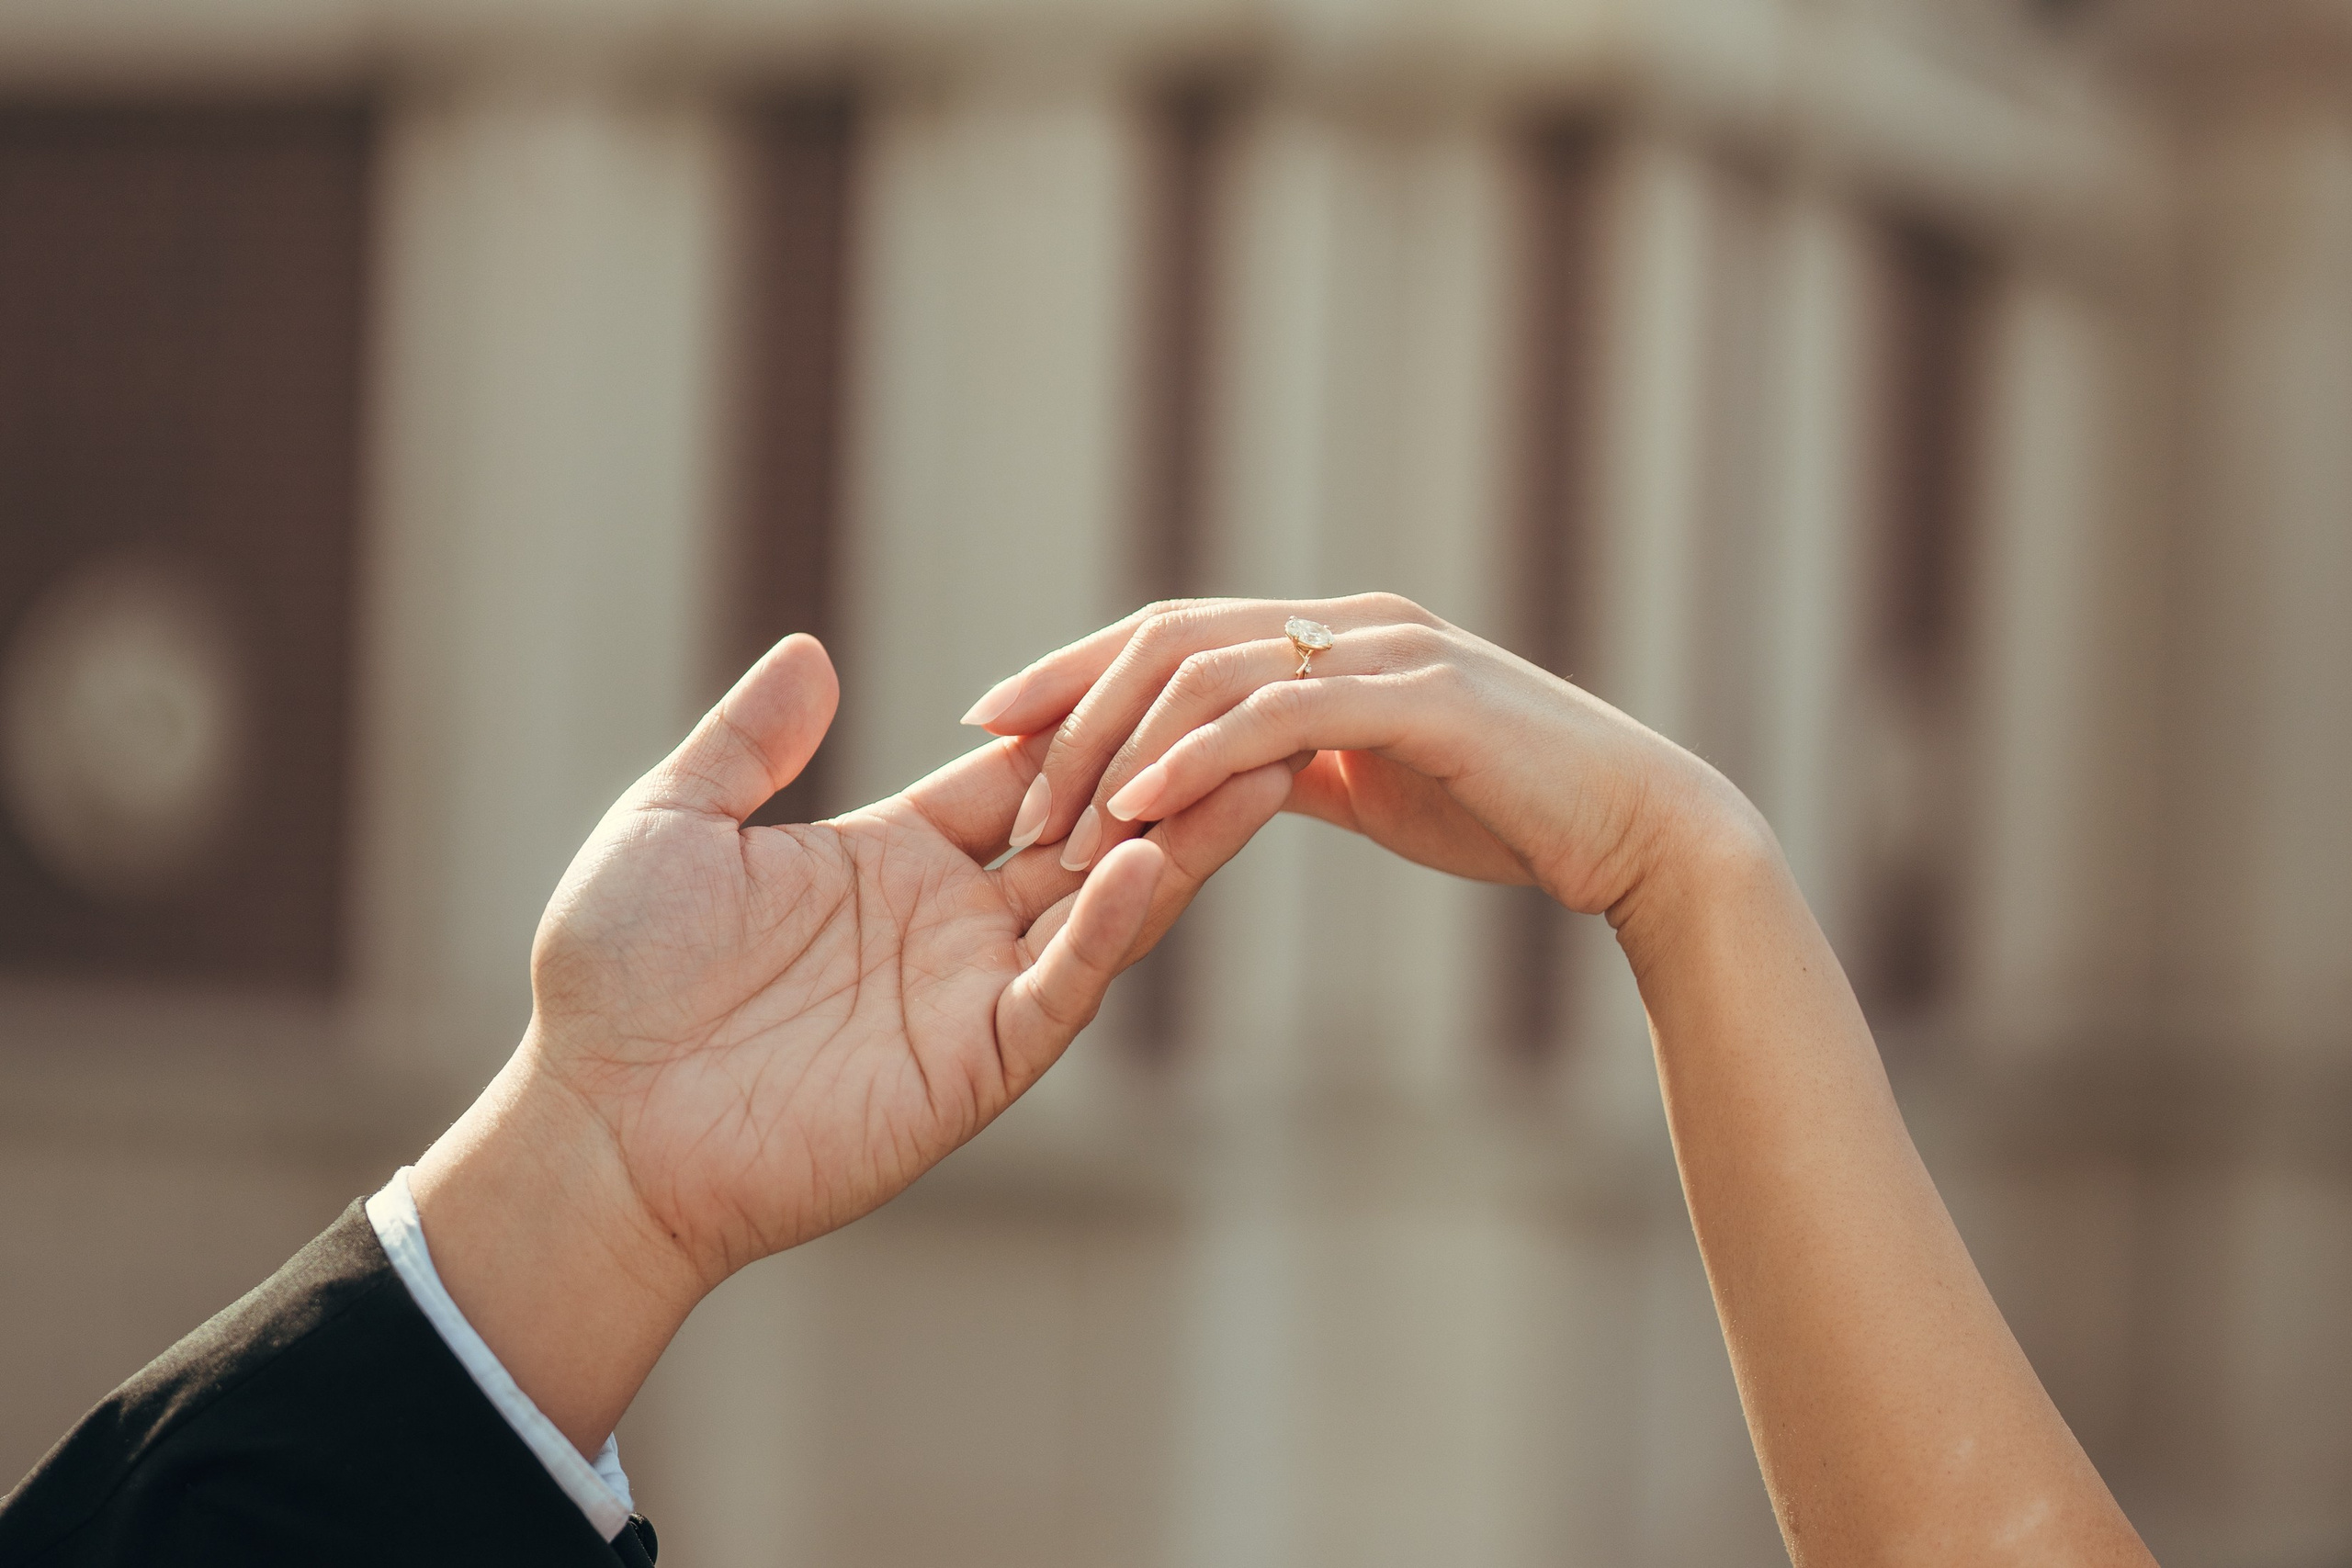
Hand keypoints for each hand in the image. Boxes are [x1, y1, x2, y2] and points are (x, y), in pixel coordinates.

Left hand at [413, 634, 1290, 1452]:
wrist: (598, 1128)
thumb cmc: (616, 982)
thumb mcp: (674, 825)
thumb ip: (750, 740)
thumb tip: (809, 648)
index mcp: (892, 859)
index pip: (1016, 775)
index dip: (1079, 723)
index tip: (1153, 658)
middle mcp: (949, 923)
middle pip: (1088, 833)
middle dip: (1165, 775)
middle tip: (1252, 704)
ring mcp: (969, 994)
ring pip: (1104, 906)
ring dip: (1177, 843)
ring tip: (1256, 769)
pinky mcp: (973, 1064)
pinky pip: (1060, 987)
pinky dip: (1109, 928)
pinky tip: (1153, 862)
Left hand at [963, 593, 1763, 930]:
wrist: (1637, 830)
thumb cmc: (1510, 811)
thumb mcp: (1376, 782)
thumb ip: (1297, 763)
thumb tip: (1220, 781)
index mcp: (1330, 636)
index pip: (1170, 633)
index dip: (1072, 671)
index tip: (990, 719)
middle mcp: (1350, 624)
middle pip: (1168, 637)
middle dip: (1071, 703)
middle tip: (997, 774)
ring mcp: (1389, 653)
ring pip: (1212, 670)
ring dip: (1122, 743)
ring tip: (1060, 817)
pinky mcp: (1424, 703)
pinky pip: (1284, 717)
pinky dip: (1202, 755)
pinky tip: (1143, 804)